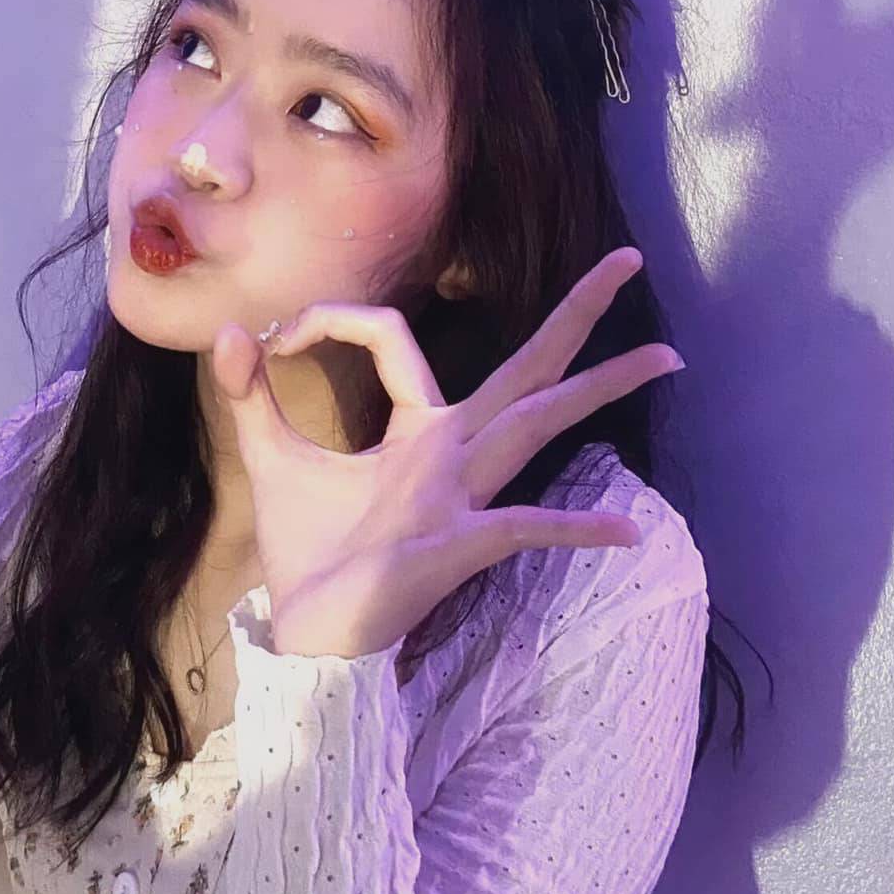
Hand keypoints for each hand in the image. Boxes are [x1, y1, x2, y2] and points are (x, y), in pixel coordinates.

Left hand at [210, 246, 682, 657]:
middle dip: (574, 314)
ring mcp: (464, 497)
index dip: (335, 318)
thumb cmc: (307, 553)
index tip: (277, 337)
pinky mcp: (458, 546)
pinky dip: (573, 528)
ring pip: (538, 426)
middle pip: (523, 369)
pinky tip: (626, 531)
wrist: (308, 633)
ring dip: (597, 388)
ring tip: (664, 355)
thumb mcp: (271, 460)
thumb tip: (229, 328)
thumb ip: (249, 396)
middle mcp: (452, 454)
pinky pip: (524, 528)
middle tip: (630, 259)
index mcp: (415, 429)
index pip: (394, 336)